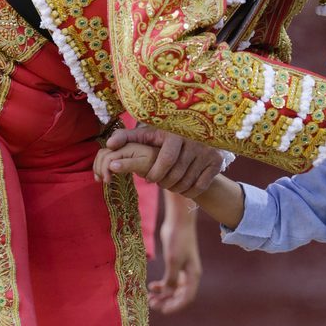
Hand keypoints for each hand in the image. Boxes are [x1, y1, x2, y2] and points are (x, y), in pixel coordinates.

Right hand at [93, 142, 157, 183]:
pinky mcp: (121, 155)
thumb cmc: (156, 162)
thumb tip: (111, 165)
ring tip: (101, 179)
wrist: (164, 159)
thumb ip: (129, 164)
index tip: (108, 180)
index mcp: (127, 146)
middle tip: (105, 181)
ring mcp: (121, 149)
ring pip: (103, 155)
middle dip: (100, 168)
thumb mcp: (145, 164)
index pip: (108, 155)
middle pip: (103, 154)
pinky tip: (104, 177)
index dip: (104, 167)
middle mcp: (122, 145)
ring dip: (99, 167)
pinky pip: (106, 158)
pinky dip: (102, 167)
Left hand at [104, 127, 221, 197]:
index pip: (165, 161)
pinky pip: (200, 186)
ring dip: (176, 188)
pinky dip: (190, 191)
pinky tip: (184, 185)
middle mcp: (194, 141)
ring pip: (187, 182)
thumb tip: (109, 143)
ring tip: (170, 183)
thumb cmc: (165, 137)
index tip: (150, 178)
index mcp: (176, 133)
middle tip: (160, 182)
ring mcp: (207, 151)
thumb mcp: (148, 134)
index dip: (155, 174)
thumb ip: (127, 137)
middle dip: (164, 183)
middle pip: (176, 175)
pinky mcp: (216, 161)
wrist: (197, 134)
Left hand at [149, 192, 201, 312]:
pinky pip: (170, 279)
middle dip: (167, 301)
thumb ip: (170, 279)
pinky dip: (161, 285)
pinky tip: (152, 285)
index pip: (187, 298)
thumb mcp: (173, 261)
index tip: (162, 310)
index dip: (175, 306)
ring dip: (163, 295)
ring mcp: (183, 269)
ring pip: (174, 288)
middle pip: (180, 295)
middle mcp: (190, 274)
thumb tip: (167, 294)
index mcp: (193, 275)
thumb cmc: (178, 239)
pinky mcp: (176, 263)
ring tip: (149, 297)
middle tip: (152, 304)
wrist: (178, 220)